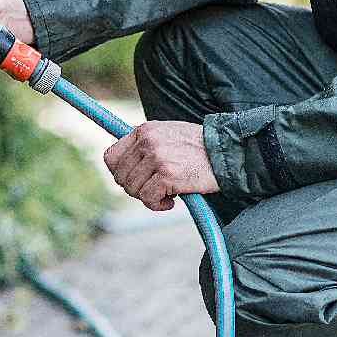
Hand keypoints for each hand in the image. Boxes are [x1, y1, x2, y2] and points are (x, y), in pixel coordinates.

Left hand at [103, 120, 219, 211]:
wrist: (226, 153)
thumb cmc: (200, 149)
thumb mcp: (168, 135)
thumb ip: (146, 145)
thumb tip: (123, 166)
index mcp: (144, 130)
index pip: (111, 157)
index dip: (119, 173)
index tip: (134, 180)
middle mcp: (147, 141)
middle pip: (120, 177)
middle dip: (135, 188)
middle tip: (154, 189)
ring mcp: (156, 158)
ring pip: (133, 190)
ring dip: (148, 198)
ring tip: (167, 194)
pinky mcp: (167, 175)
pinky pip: (148, 199)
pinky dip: (158, 205)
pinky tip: (172, 201)